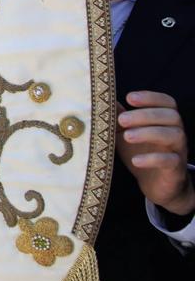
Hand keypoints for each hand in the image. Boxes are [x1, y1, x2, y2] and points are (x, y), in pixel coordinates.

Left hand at [117, 91, 194, 215]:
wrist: (154, 183)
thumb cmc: (139, 151)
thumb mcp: (125, 132)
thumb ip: (118, 116)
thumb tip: (102, 100)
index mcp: (165, 120)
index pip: (167, 102)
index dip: (150, 97)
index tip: (129, 98)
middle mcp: (176, 132)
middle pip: (171, 116)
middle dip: (145, 115)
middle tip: (121, 120)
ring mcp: (178, 150)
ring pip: (174, 135)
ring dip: (149, 133)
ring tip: (127, 136)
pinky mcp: (176, 169)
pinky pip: (170, 161)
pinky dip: (153, 159)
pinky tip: (135, 160)